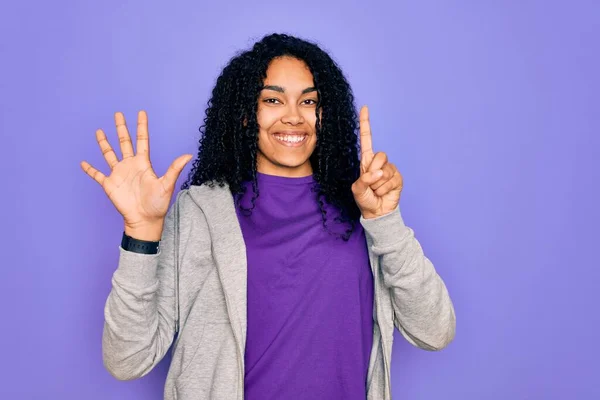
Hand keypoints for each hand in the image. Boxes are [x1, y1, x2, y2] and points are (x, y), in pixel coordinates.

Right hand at [80, 111, 192, 233]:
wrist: (145, 220)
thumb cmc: (158, 204)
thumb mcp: (167, 184)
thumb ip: (175, 169)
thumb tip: (189, 155)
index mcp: (143, 163)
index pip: (142, 140)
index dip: (141, 126)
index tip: (141, 112)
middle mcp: (130, 165)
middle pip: (124, 142)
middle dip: (121, 128)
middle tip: (118, 114)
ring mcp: (119, 174)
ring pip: (109, 154)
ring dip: (104, 143)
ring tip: (99, 131)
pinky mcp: (110, 184)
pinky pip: (97, 175)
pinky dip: (89, 169)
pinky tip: (83, 162)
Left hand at [351, 105, 403, 218]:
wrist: (377, 212)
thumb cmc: (365, 199)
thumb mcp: (357, 189)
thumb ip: (364, 180)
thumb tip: (378, 172)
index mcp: (366, 161)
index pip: (366, 139)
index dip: (365, 124)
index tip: (365, 108)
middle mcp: (378, 163)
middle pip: (379, 155)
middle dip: (373, 172)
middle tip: (370, 184)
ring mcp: (389, 169)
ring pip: (385, 170)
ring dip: (378, 184)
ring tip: (376, 190)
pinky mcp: (398, 177)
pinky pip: (392, 179)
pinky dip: (385, 188)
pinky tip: (383, 193)